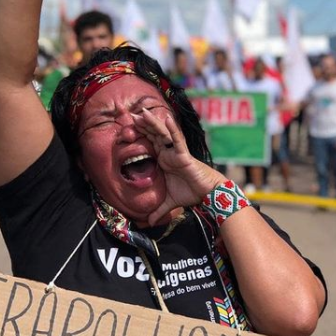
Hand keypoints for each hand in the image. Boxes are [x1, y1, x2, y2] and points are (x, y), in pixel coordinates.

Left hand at [133, 108, 225, 224]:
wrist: (207, 194)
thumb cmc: (190, 193)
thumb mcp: (169, 203)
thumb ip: (158, 210)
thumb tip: (149, 223)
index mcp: (163, 160)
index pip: (149, 144)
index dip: (141, 134)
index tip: (129, 126)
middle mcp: (168, 153)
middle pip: (153, 135)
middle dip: (143, 125)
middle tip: (130, 115)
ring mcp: (176, 152)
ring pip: (162, 134)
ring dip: (153, 123)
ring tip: (142, 112)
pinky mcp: (184, 155)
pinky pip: (177, 141)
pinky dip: (172, 130)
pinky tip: (167, 119)